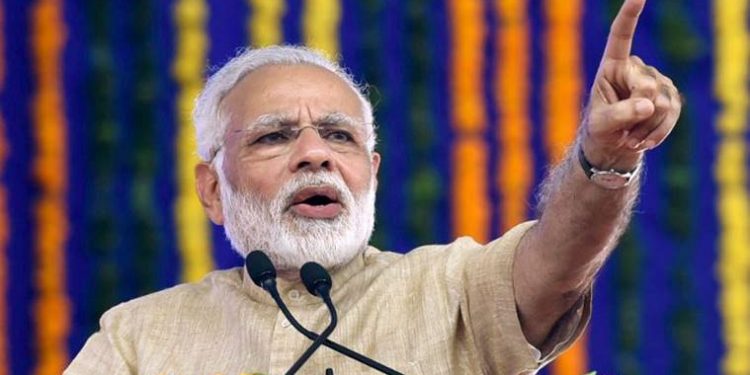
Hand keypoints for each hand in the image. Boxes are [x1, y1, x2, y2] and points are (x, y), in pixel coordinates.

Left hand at [582, 0, 681, 169]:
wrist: (613, 145)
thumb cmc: (600, 130)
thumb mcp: (600, 124)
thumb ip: (619, 114)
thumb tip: (648, 104)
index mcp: (612, 66)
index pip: (621, 37)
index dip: (630, 16)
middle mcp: (636, 68)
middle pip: (648, 87)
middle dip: (637, 113)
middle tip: (622, 130)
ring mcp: (657, 81)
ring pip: (662, 103)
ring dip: (646, 127)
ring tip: (629, 136)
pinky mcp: (670, 96)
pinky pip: (673, 113)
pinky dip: (659, 132)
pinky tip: (644, 142)